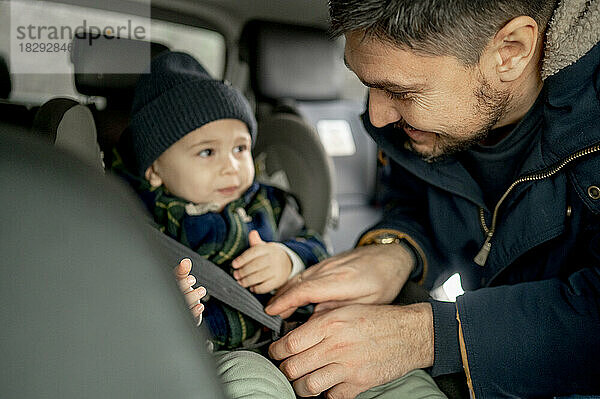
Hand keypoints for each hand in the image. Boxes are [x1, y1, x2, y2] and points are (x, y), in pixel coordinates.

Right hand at [174, 258, 205, 324]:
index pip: (172, 281)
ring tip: (202, 290)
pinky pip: (189, 316)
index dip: (180, 278)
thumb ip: (183, 271)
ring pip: (184, 303)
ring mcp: (178, 309)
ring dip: (193, 296)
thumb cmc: (181, 293)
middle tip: (192, 279)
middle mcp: (171, 298)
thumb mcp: (181, 281)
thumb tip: (186, 261)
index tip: (190, 276)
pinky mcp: (185, 318)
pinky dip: (195, 311)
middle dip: (184, 285)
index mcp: (170, 287)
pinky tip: (201, 307)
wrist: (182, 313)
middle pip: (176, 292)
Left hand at [231, 230, 292, 293]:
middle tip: (235, 275)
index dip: (242, 259)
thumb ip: (255, 242)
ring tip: (240, 282)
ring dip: (247, 281)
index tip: (234, 265)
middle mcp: (273, 258)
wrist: (287, 262)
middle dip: (243, 271)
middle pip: (255, 265)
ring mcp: (276, 270)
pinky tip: (251, 288)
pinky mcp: (278, 281)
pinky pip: (265, 287)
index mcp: (267, 249)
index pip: (253, 253)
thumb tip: (252, 233)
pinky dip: (257, 289)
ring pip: (259, 276)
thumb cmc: (270, 255)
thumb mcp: (264, 247)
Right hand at [265, 243, 413, 318]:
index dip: (285, 301)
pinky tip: (290, 293)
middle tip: (268, 316)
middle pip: (297, 283)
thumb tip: (316, 321)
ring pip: (299, 276)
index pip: (305, 290)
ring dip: (284, 291)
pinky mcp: (328, 262)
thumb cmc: (385, 279)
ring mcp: (328, 264)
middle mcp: (331, 269)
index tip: (272, 312)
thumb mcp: (369, 302)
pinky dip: (294, 284)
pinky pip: (306, 273)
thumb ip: (341, 310)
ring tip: (274, 307)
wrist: (392, 255)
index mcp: (341, 280)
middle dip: (279, 298)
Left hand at [268, 303, 433, 397]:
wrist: (410, 333)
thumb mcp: (345, 310)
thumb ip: (319, 322)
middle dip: (285, 369)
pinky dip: (325, 394)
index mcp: (330, 324)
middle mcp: (336, 346)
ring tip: (303, 380)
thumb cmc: (378, 319)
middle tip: (287, 367)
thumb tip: (295, 334)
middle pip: (293, 367)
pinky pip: (331, 397)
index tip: (277, 352)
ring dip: (301, 386)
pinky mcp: (359, 384)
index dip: (277, 351)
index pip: (289, 343)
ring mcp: (347, 367)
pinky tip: (327, 385)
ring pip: (308, 387)